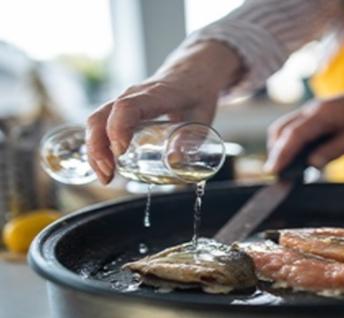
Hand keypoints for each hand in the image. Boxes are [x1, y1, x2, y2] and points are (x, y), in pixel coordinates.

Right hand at [86, 41, 240, 183]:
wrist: (192, 70)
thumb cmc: (197, 91)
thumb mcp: (203, 115)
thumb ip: (193, 137)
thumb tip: (175, 161)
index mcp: (155, 95)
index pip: (126, 108)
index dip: (118, 129)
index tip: (120, 152)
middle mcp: (133, 95)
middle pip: (101, 117)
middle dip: (98, 148)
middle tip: (109, 175)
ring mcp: (124, 101)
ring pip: (96, 122)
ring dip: (94, 150)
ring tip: (106, 176)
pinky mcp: (121, 108)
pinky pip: (101, 125)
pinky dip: (98, 146)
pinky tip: (106, 166)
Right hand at [265, 70, 343, 172]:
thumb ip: (338, 148)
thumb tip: (313, 163)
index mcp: (324, 114)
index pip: (295, 135)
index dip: (282, 154)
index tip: (273, 171)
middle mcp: (313, 110)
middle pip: (282, 130)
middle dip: (276, 153)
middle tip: (276, 176)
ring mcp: (312, 112)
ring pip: (284, 128)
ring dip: (280, 148)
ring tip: (284, 170)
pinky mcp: (315, 116)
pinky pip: (294, 129)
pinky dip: (289, 143)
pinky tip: (296, 159)